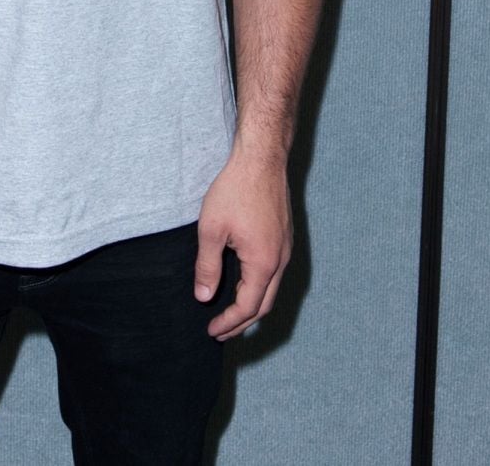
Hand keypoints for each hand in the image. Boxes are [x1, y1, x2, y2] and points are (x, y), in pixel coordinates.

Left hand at [194, 151, 292, 341]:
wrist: (261, 159)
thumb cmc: (235, 190)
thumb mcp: (211, 229)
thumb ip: (207, 266)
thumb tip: (204, 297)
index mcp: (263, 263)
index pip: (247, 307)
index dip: (229, 323)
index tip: (211, 331)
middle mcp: (280, 260)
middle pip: (264, 304)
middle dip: (242, 322)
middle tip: (220, 331)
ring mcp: (285, 248)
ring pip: (271, 289)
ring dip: (251, 304)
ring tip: (228, 311)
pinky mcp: (284, 236)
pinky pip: (274, 272)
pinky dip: (258, 286)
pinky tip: (241, 282)